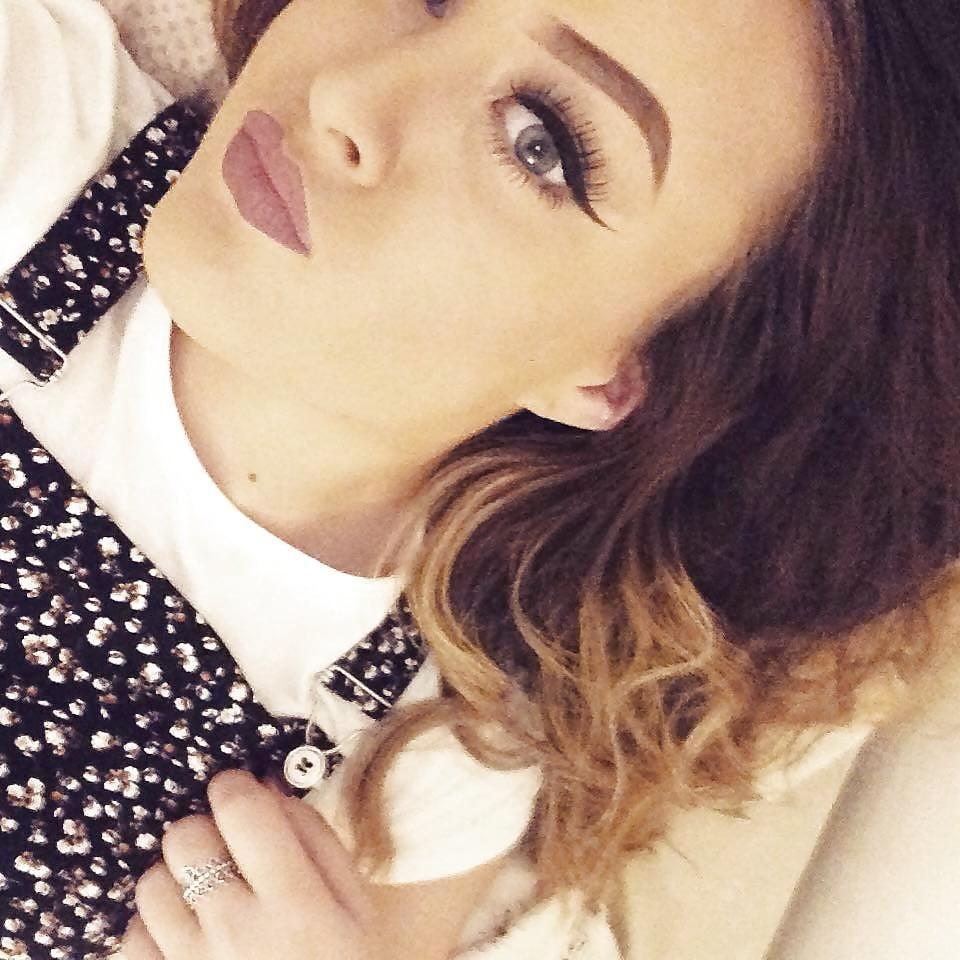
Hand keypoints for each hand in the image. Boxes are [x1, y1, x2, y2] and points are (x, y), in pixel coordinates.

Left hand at [118, 769, 382, 959]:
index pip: (241, 810)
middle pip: (184, 837)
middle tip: (225, 850)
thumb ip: (316, 839)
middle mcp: (236, 932)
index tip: (238, 793)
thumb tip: (266, 786)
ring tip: (205, 898)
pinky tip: (185, 936)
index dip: (233, 787)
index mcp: (295, 902)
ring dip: (176, 880)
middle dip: (204, 831)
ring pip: (150, 883)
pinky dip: (152, 929)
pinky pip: (129, 938)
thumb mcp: (356, 907)